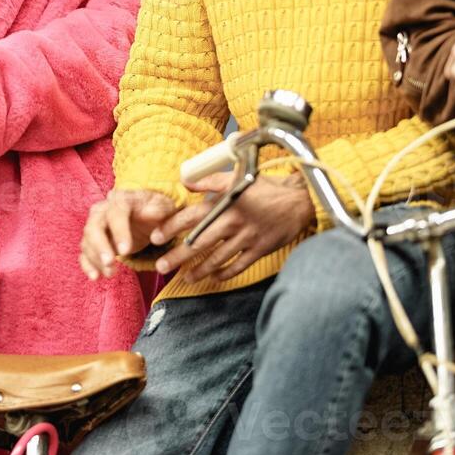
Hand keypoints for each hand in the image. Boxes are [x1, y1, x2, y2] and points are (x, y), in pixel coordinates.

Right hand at [80, 189, 179, 279]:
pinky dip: (87, 264)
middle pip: (94, 227)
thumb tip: (150, 212)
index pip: (115, 213)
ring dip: (96, 259)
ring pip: (87, 241)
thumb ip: (159, 210)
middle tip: (110, 263)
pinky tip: (95, 276)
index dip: (119, 231)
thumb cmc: (155, 209)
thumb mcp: (163, 207)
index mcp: (120, 200)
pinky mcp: (93, 241)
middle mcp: (103, 211)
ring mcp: (95, 226)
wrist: (147, 212)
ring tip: (110, 274)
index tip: (125, 251)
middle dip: (100, 247)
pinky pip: (85, 252)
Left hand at [150, 172, 315, 283]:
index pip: (191, 216)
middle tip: (161, 266)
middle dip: (178, 255)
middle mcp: (232, 222)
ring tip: (184, 277)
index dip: (171, 227)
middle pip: (199, 242)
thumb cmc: (265, 187)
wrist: (298, 200)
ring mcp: (247, 238)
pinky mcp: (260, 250)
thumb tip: (184, 180)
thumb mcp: (236, 176)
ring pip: (217, 259)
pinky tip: (213, 278)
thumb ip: (208, 180)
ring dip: (199, 270)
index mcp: (224, 203)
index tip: (155, 237)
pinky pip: (238, 266)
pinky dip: (224, 274)